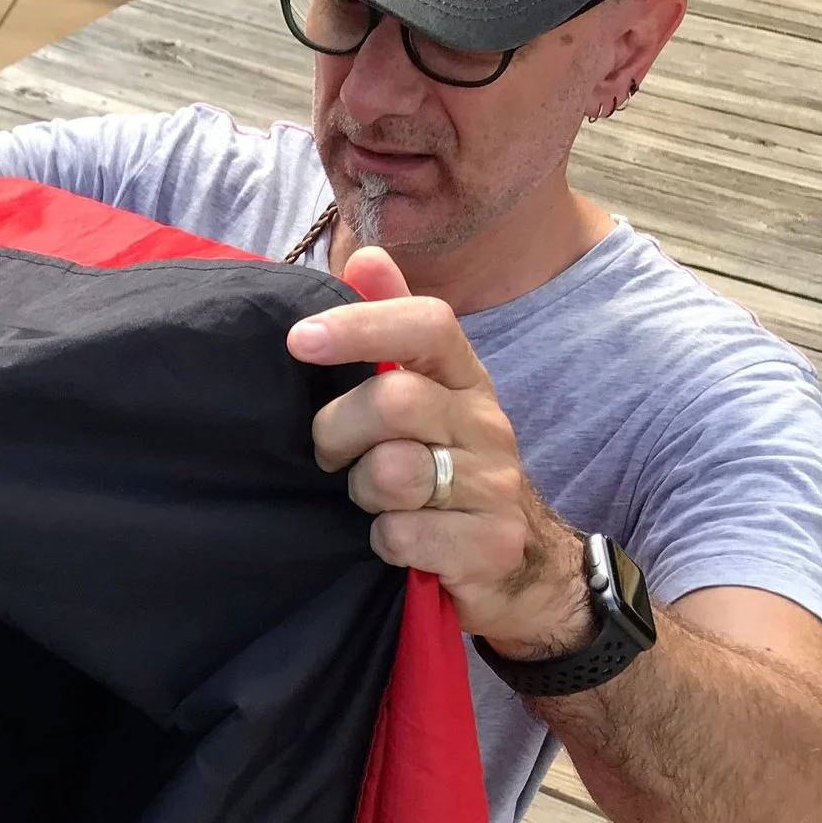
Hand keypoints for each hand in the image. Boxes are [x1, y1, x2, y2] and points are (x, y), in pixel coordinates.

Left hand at [286, 247, 592, 657]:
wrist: (521, 567)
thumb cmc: (447, 469)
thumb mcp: (425, 396)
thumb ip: (390, 331)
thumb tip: (364, 256)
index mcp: (464, 378)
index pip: (427, 324)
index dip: (361, 325)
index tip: (300, 341)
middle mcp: (486, 422)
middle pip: (393, 401)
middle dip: (337, 433)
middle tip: (331, 456)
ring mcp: (495, 484)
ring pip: (392, 473)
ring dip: (362, 493)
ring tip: (374, 501)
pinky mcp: (491, 545)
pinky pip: (402, 536)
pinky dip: (384, 542)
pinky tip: (398, 541)